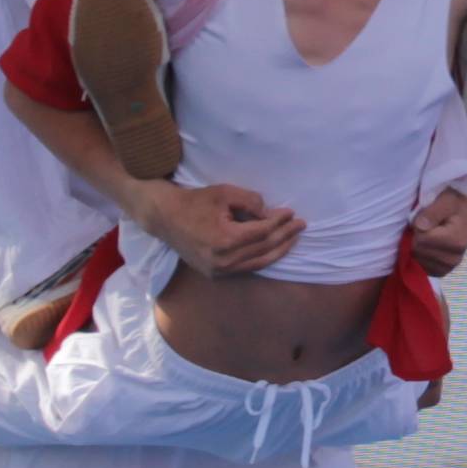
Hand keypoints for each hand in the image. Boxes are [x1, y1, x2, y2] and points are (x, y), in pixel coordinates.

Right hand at [141, 177, 304, 273]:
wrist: (165, 218)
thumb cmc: (195, 201)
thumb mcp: (224, 193)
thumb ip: (251, 202)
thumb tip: (271, 215)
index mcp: (225, 240)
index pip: (262, 232)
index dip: (280, 223)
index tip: (292, 213)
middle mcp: (224, 260)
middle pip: (264, 249)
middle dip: (285, 236)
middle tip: (301, 225)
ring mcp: (219, 271)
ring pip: (258, 263)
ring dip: (279, 251)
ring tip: (293, 239)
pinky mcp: (215, 274)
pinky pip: (246, 268)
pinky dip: (263, 259)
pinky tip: (274, 250)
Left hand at [404, 185, 466, 276]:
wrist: (463, 209)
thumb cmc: (453, 203)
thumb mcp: (445, 200)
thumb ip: (433, 212)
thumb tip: (420, 226)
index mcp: (457, 242)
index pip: (421, 240)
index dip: (418, 226)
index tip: (427, 218)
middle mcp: (455, 258)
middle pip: (418, 251)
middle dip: (418, 237)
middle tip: (429, 226)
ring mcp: (449, 267)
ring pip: (417, 260)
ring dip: (418, 246)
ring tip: (430, 235)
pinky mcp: (443, 271)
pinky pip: (422, 268)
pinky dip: (420, 257)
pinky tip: (428, 247)